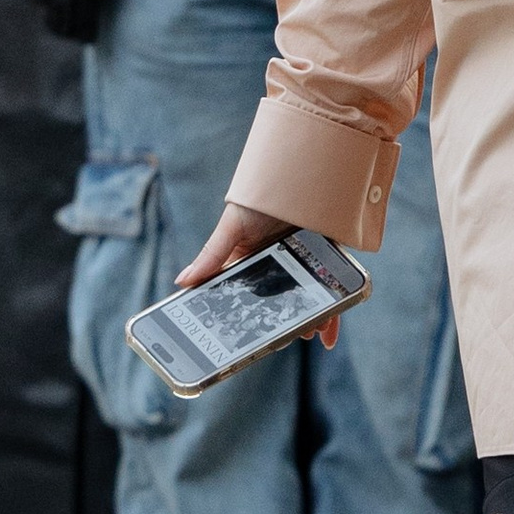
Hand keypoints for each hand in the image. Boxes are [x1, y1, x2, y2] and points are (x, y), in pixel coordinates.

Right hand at [177, 203, 345, 347]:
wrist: (303, 173)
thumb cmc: (262, 197)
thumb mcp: (233, 226)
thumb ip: (212, 255)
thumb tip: (182, 281)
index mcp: (250, 262)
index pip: (245, 296)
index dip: (245, 319)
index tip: (243, 340)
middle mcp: (278, 267)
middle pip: (279, 304)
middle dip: (281, 324)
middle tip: (282, 339)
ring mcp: (304, 265)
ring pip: (305, 302)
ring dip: (306, 321)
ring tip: (308, 333)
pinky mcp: (328, 262)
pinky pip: (330, 294)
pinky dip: (332, 315)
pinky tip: (329, 336)